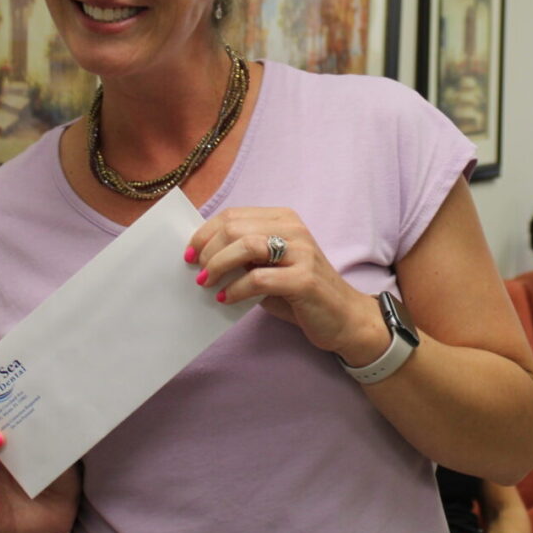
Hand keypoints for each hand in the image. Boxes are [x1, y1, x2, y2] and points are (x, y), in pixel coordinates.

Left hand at [189, 208, 386, 364]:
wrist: (344, 317)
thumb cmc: (300, 292)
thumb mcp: (270, 267)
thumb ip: (244, 256)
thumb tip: (202, 256)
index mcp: (284, 219)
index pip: (234, 215)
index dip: (205, 233)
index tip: (188, 253)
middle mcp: (294, 230)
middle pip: (236, 227)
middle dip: (208, 250)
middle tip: (197, 271)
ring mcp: (302, 253)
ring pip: (247, 246)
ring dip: (218, 265)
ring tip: (207, 282)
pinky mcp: (304, 279)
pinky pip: (260, 279)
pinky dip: (237, 289)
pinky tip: (227, 299)